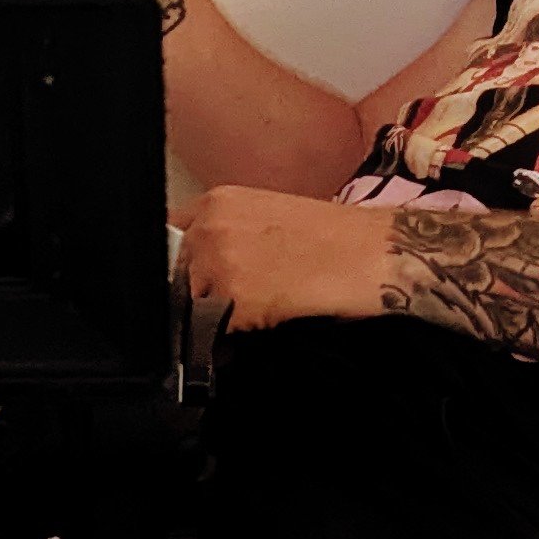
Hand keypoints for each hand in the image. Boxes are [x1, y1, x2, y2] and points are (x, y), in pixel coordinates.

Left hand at [178, 187, 393, 333]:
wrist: (369, 254)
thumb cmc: (334, 235)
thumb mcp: (269, 213)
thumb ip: (229, 231)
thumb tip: (203, 264)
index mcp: (216, 202)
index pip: (169, 239)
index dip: (185, 264)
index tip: (196, 278)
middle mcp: (209, 230)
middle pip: (178, 276)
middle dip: (202, 291)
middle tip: (243, 296)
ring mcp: (217, 267)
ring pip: (194, 306)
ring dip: (217, 315)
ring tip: (261, 306)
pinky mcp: (232, 303)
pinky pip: (216, 332)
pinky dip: (235, 335)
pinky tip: (267, 319)